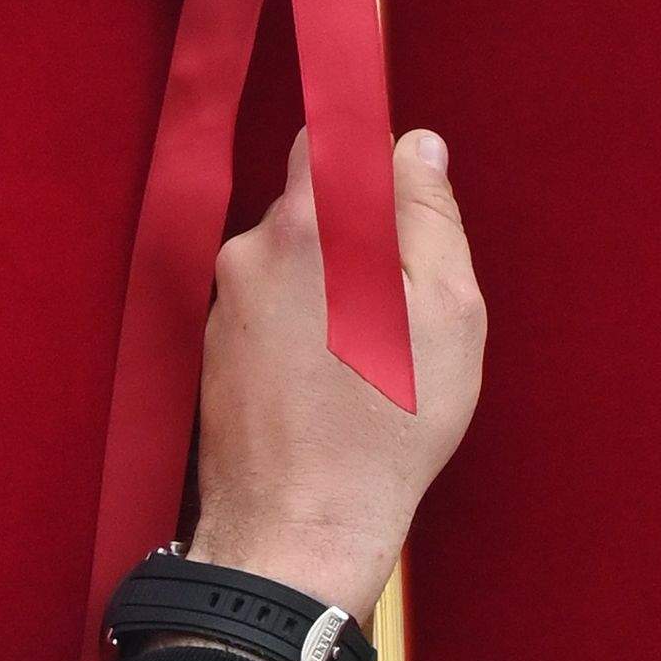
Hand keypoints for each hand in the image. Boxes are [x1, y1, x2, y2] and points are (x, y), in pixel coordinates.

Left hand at [193, 128, 483, 624]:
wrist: (297, 531)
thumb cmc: (387, 427)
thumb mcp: (448, 314)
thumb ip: (429, 217)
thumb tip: (415, 147)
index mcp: (314, 225)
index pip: (331, 129)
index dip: (367, 133)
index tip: (392, 153)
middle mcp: (254, 247)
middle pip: (316, 199)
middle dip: (362, 228)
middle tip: (409, 299)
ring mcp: (226, 299)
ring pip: (294, 257)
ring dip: (333, 283)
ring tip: (373, 358)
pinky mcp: (213, 346)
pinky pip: (271, 304)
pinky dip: (304, 324)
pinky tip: (335, 383)